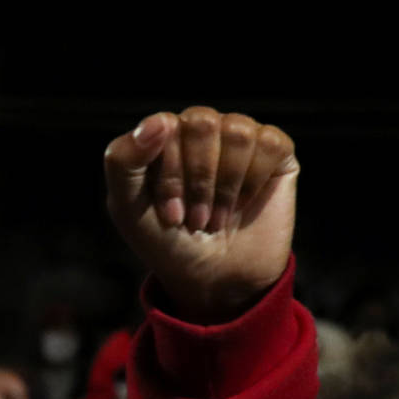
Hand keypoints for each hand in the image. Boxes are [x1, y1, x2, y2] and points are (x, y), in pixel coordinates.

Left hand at [104, 107, 297, 322]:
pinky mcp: (275, 151)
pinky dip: (253, 182)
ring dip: (224, 186)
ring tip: (215, 216)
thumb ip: (123, 161)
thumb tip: (158, 120)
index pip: (165, 126)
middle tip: (194, 216)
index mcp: (163, 136)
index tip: (169, 214)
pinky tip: (243, 204)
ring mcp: (238, 138)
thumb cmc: (166, 242)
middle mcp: (201, 130)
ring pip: (237, 131)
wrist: (212, 278)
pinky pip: (269, 143)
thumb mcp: (127, 208)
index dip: (169, 175)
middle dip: (197, 180)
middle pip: (202, 122)